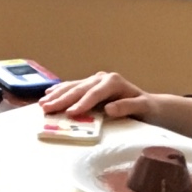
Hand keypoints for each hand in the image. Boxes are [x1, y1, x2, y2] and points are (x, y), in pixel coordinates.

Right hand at [39, 71, 155, 119]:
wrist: (148, 105)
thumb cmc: (147, 109)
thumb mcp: (143, 108)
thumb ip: (127, 107)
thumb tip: (109, 109)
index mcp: (114, 82)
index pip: (94, 93)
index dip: (82, 103)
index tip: (70, 113)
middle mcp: (102, 78)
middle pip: (79, 89)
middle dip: (62, 99)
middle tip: (47, 108)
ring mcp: (95, 80)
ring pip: (72, 86)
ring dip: (56, 95)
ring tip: (42, 103)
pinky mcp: (90, 85)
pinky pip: (72, 86)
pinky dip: (59, 90)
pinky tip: (48, 94)